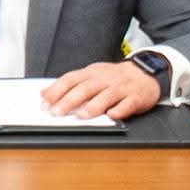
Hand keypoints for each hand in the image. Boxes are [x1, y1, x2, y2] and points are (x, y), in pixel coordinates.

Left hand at [42, 61, 160, 120]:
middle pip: (85, 88)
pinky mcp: (135, 97)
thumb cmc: (114, 78)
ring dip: (93, 106)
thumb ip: (72, 84)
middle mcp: (104, 79)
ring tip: (81, 116)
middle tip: (57, 112)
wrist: (144, 73)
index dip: (57, 90)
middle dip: (69, 100)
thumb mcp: (92, 75)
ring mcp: (121, 88)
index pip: (71, 79)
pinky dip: (120, 110)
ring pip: (106, 96)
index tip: (45, 101)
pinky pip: (127, 104)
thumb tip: (46, 93)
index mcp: (91, 73)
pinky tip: (112, 115)